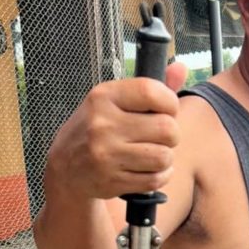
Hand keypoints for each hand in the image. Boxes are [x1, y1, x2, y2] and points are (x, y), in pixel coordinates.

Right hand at [45, 62, 188, 200]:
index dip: (170, 103)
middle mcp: (103, 124)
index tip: (167, 110)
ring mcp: (106, 155)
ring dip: (166, 157)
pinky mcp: (112, 180)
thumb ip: (150, 88)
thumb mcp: (116, 101)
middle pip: (166, 128)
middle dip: (172, 134)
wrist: (67, 167)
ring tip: (153, 153)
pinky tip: (149, 169)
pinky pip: (155, 179)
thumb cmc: (98, 128)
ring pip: (164, 157)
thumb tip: (182, 68)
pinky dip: (160, 175)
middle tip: (160, 137)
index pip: (151, 92)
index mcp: (104, 97)